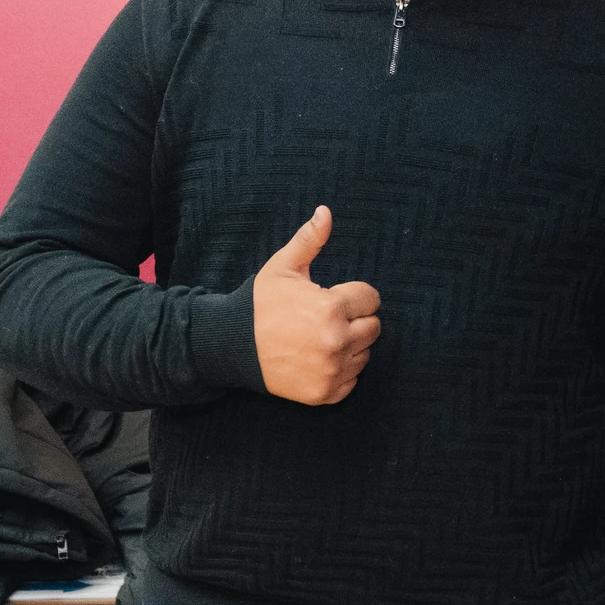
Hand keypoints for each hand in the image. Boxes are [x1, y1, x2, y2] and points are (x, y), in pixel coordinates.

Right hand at [252, 206, 380, 403]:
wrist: (232, 346)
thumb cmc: (260, 303)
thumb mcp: (283, 267)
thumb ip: (309, 240)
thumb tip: (326, 211)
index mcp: (331, 307)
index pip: (371, 299)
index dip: (353, 295)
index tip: (333, 297)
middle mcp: (337, 341)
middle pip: (373, 328)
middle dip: (355, 320)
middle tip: (326, 318)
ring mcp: (332, 370)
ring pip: (365, 354)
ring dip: (350, 346)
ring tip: (320, 338)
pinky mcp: (326, 393)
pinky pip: (352, 380)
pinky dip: (341, 371)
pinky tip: (318, 359)